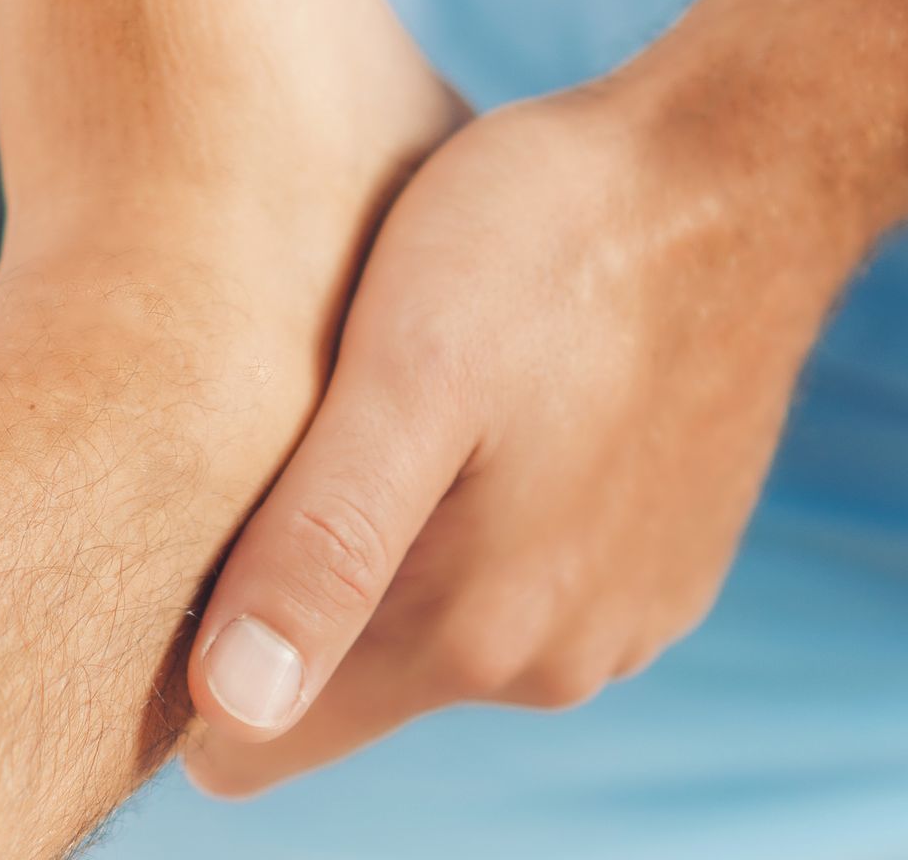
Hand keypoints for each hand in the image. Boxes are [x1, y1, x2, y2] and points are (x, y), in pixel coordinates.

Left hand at [185, 83, 850, 791]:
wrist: (739, 172)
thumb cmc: (549, 241)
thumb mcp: (407, 372)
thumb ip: (321, 549)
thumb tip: (226, 716)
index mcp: (469, 630)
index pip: (261, 736)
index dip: (189, 658)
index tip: (168, 539)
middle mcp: (552, 656)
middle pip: (346, 677)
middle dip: (283, 592)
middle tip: (258, 437)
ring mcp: (622, 609)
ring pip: (437, 619)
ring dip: (385, 542)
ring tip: (366, 406)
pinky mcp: (662, 553)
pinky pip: (524, 571)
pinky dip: (479, 509)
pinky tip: (471, 406)